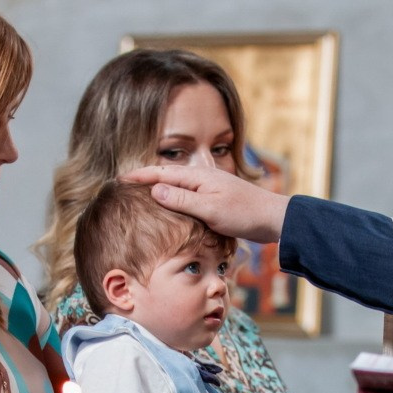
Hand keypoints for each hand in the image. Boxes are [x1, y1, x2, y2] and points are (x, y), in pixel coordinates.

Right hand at [124, 165, 287, 244]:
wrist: (273, 219)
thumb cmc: (244, 214)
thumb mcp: (211, 209)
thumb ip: (183, 200)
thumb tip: (155, 190)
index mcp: (198, 176)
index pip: (161, 172)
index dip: (139, 176)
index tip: (119, 179)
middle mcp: (202, 178)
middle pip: (166, 176)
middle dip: (145, 179)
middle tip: (124, 186)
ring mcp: (209, 189)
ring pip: (176, 186)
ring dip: (158, 189)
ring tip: (140, 196)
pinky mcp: (215, 200)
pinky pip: (187, 197)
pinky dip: (173, 199)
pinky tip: (170, 208)